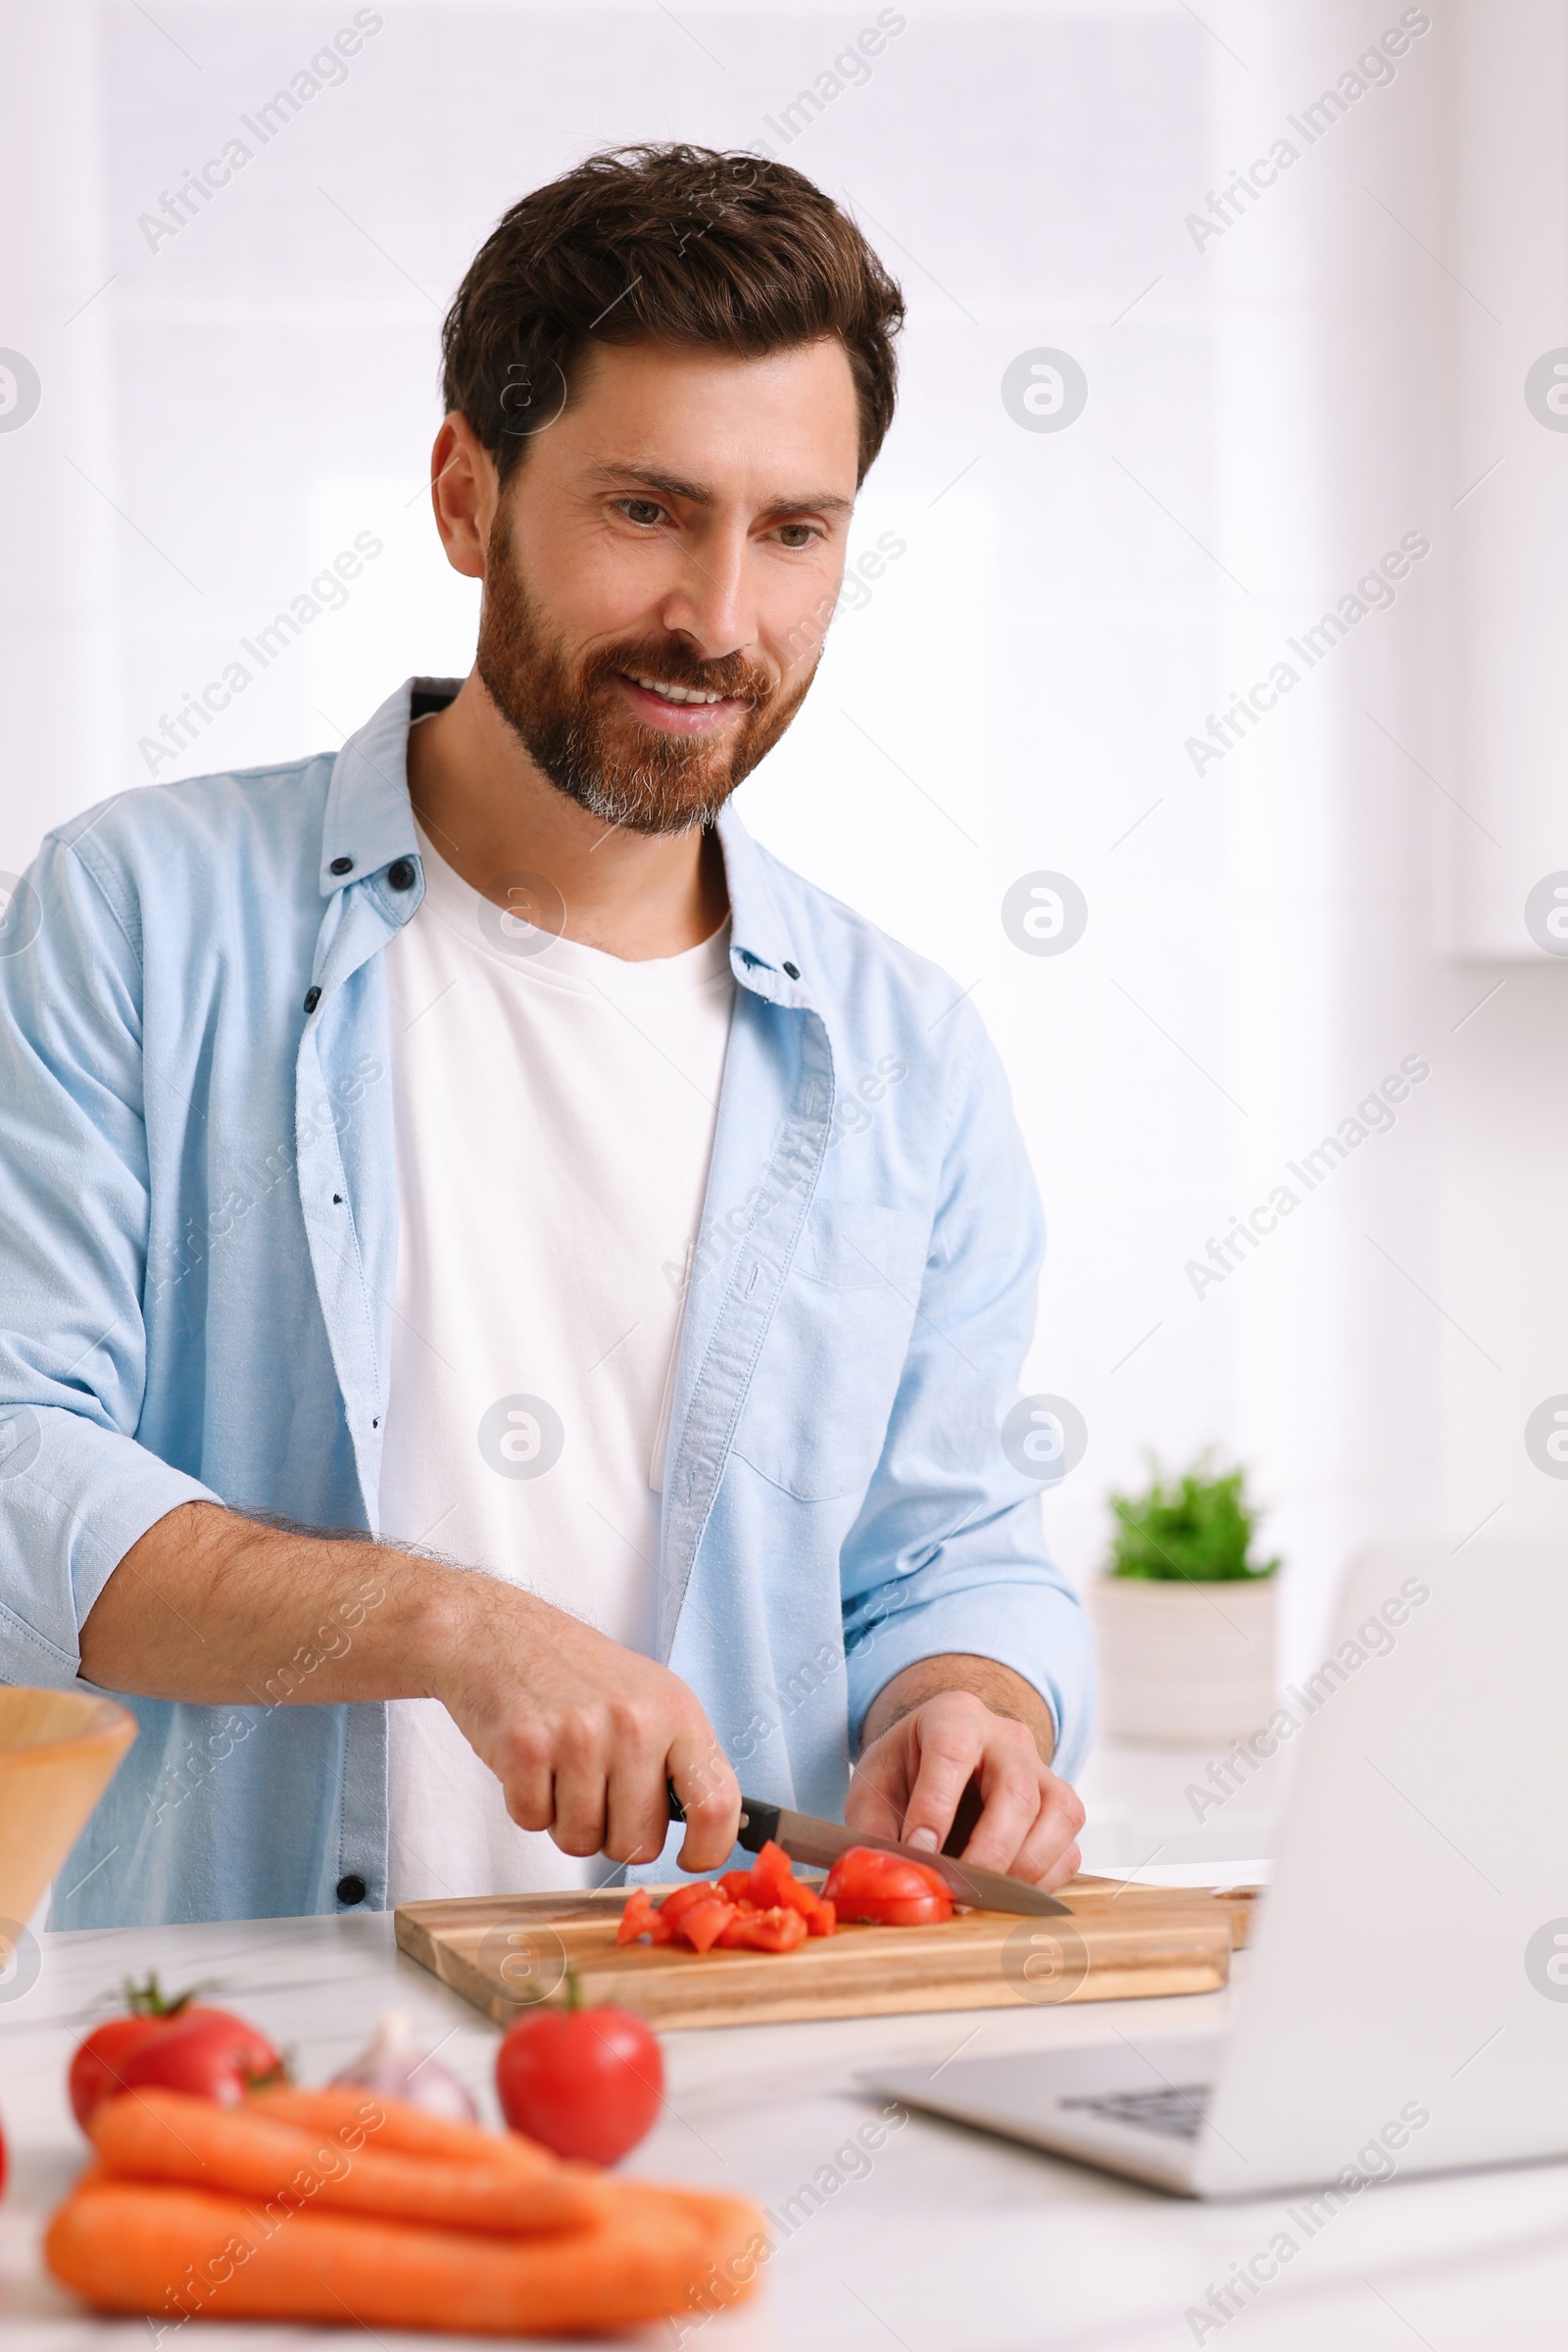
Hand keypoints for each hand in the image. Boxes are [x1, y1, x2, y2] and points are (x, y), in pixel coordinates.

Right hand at [431, 1579, 739, 1872]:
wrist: (499, 1633)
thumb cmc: (577, 1673)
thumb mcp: (650, 1698)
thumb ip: (679, 1760)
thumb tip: (711, 1832)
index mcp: (677, 1711)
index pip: (717, 1802)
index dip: (708, 1849)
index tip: (689, 1858)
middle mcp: (635, 1722)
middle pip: (639, 1843)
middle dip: (614, 1835)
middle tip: (597, 1790)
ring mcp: (580, 1734)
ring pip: (582, 1841)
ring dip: (565, 1819)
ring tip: (561, 1767)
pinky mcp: (527, 1748)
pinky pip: (533, 1822)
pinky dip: (527, 1804)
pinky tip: (532, 1761)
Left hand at [847, 1687, 1083, 1890]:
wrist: (946, 1759)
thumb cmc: (909, 1770)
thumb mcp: (875, 1784)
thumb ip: (874, 1827)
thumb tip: (890, 1879)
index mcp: (954, 1716)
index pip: (952, 1752)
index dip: (936, 1806)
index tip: (919, 1850)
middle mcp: (1008, 1738)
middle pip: (1016, 1791)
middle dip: (989, 1851)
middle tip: (958, 1892)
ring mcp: (1042, 1771)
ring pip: (1057, 1816)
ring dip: (1023, 1869)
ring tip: (983, 1897)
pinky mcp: (1062, 1808)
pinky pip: (1068, 1849)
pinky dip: (1043, 1881)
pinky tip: (1005, 1893)